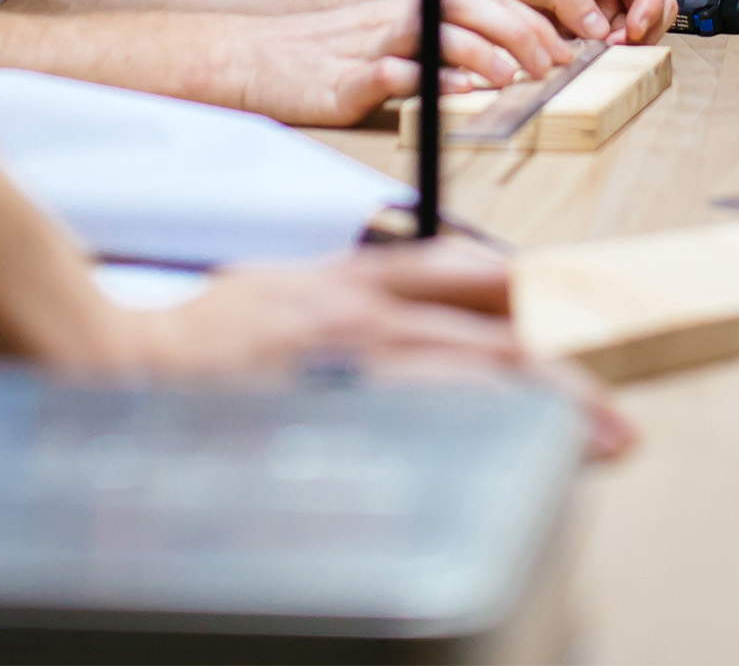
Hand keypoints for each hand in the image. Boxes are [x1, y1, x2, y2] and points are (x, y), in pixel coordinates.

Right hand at [128, 241, 634, 457]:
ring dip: (537, 413)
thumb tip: (399, 307)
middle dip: (561, 374)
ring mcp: (348, 372)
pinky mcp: (329, 420)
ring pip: (469, 385)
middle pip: (489, 334)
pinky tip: (504, 468)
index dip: (531, 292)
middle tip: (611, 415)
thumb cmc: (204, 337)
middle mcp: (362, 319)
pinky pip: (419, 437)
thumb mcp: (287, 287)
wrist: (126, 367)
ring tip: (589, 445)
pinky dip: (470, 452)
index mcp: (356, 280)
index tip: (577, 314)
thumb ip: (350, 295)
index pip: (466, 271)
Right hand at [203, 0, 545, 125]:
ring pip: (437, 36)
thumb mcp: (380, 45)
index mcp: (407, 9)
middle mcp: (394, 21)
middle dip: (519, 33)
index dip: (526, 20)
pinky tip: (455, 97)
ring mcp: (369, 50)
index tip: (559, 48)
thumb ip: (429, 52)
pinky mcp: (344, 84)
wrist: (247, 59)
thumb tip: (487, 71)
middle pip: (470, 10)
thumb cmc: (315, 58)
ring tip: (513, 78)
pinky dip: (428, 85)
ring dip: (481, 55)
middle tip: (552, 64)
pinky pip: (393, 78)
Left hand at [427, 0, 676, 46]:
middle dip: (646, 23)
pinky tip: (596, 54)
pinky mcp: (599, 24)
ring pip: (647, 19)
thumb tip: (598, 26)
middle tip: (619, 46)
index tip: (636, 27)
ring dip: (636, 39)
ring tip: (602, 51)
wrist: (473, 1)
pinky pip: (626, 38)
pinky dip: (621, 50)